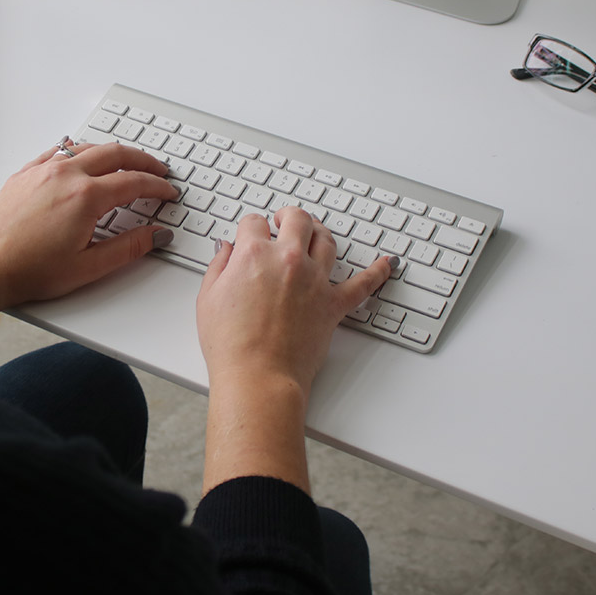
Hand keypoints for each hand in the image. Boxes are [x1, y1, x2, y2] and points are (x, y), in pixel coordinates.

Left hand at [0, 141, 177, 320]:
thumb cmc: (28, 270)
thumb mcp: (89, 267)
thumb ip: (129, 247)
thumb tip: (157, 235)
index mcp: (85, 197)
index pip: (134, 182)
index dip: (157, 186)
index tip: (168, 192)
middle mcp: (65, 175)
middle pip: (115, 154)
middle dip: (142, 160)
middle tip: (157, 170)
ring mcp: (42, 170)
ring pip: (87, 147)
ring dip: (113, 152)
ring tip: (126, 162)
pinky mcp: (25, 173)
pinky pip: (59, 150)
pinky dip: (79, 150)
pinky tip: (82, 156)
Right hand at [195, 207, 392, 493]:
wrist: (258, 377)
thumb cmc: (231, 345)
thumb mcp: (208, 298)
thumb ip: (219, 266)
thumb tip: (226, 249)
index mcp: (254, 255)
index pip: (254, 223)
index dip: (251, 228)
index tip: (250, 235)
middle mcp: (289, 261)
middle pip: (298, 220)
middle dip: (289, 216)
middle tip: (284, 220)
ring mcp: (315, 281)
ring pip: (326, 241)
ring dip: (320, 232)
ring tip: (315, 233)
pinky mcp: (333, 305)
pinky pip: (364, 284)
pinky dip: (378, 271)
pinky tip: (387, 263)